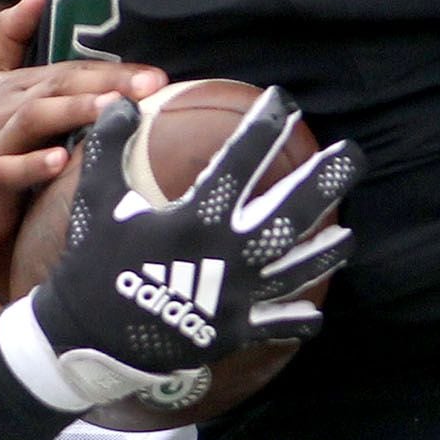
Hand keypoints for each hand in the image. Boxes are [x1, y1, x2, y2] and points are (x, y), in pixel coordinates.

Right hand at [0, 0, 167, 276]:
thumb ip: (10, 39)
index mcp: (13, 85)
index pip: (69, 70)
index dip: (112, 70)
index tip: (157, 75)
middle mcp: (4, 108)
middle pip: (58, 85)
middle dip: (106, 83)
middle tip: (152, 84)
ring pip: (34, 119)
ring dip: (72, 111)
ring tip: (111, 109)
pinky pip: (8, 172)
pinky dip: (33, 166)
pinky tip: (60, 161)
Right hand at [30, 88, 358, 382]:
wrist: (85, 338)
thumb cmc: (92, 264)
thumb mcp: (97, 200)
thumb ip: (111, 147)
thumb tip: (125, 101)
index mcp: (195, 219)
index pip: (240, 162)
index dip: (264, 126)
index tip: (283, 101)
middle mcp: (225, 256)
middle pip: (289, 213)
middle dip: (325, 181)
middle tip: (354, 155)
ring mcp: (235, 297)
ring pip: (295, 269)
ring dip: (326, 250)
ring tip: (348, 233)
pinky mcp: (232, 332)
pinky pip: (276, 324)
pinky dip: (298, 318)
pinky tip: (316, 309)